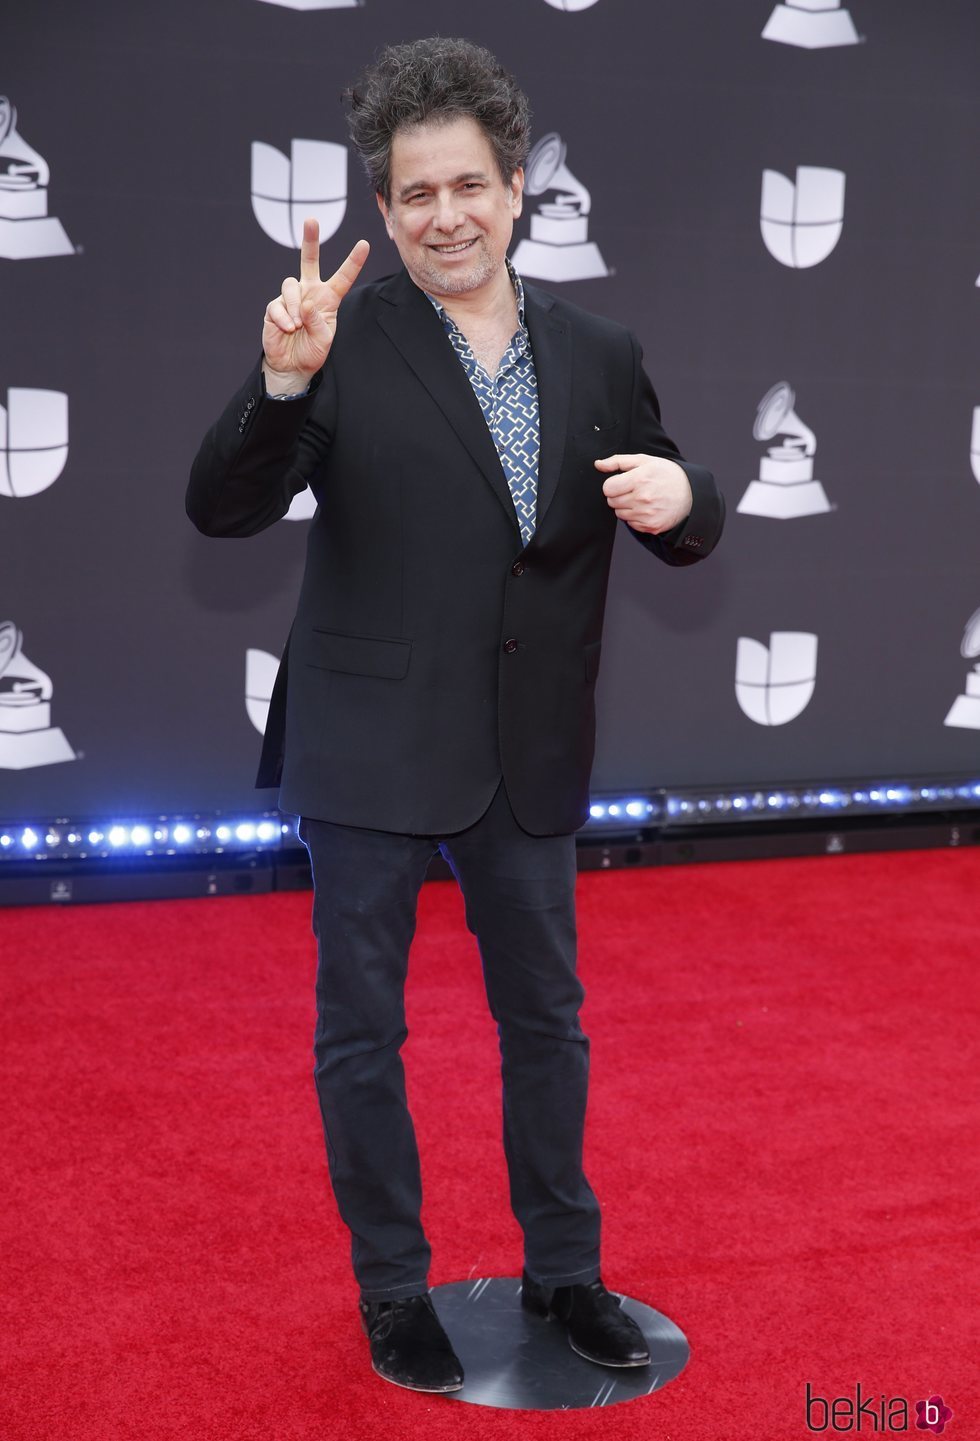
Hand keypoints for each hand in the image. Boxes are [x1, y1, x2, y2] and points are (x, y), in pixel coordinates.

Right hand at [262, 219, 369, 388]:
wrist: (291, 366)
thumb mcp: (324, 340)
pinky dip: (284, 318)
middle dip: (310, 240)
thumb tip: (305, 303)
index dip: (353, 262)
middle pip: (309, 260)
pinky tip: (289, 329)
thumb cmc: (312, 351)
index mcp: (328, 298)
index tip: (365, 244)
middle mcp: (309, 292)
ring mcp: (290, 298)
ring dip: (294, 306)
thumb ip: (318, 321)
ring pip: (291, 285)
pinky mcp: (274, 307)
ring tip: (297, 326)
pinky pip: (277, 305)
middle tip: (311, 220)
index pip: (343, 277)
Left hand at [595, 453, 692, 533]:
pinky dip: (635, 517)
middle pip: (611, 501)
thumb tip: (598, 464)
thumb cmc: (667, 474)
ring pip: (619, 513)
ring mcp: (646, 514)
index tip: (622, 482)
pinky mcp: (650, 526)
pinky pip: (630, 523)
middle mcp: (642, 498)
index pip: (607, 488)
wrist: (691, 494)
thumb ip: (618, 462)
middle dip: (619, 495)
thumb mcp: (645, 461)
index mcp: (639, 479)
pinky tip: (647, 508)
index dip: (613, 484)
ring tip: (642, 498)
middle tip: (634, 489)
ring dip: (626, 506)